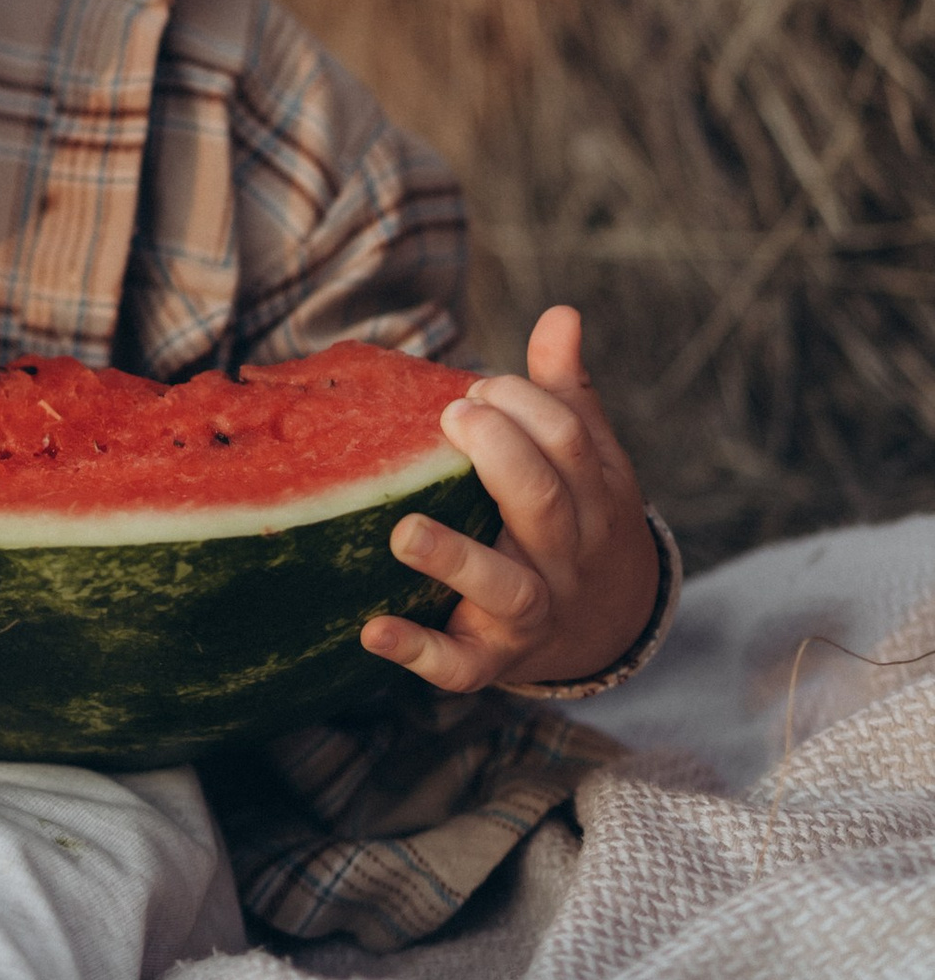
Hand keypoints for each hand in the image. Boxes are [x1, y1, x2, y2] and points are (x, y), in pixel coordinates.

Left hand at [365, 305, 658, 697]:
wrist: (606, 627)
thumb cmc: (578, 520)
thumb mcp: (588, 462)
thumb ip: (566, 393)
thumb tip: (561, 313)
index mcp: (594, 499)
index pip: (570, 444)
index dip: (527, 406)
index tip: (481, 386)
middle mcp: (567, 559)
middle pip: (546, 507)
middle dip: (501, 459)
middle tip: (454, 417)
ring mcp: (532, 615)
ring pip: (508, 591)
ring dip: (455, 560)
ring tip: (403, 531)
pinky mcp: (491, 659)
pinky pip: (459, 666)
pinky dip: (417, 650)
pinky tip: (372, 629)